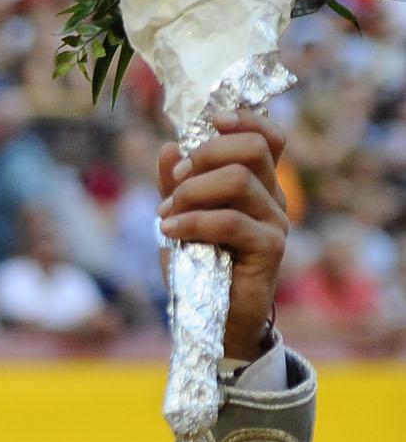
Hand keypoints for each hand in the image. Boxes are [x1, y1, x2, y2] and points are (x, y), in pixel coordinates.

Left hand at [156, 109, 288, 361]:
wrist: (212, 321)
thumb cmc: (198, 270)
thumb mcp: (179, 220)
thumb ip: (175, 186)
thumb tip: (169, 147)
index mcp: (257, 185)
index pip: (268, 137)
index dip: (244, 120)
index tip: (210, 120)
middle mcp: (272, 198)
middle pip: (254, 148)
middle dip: (207, 153)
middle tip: (176, 180)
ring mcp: (275, 222)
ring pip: (239, 180)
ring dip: (192, 191)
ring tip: (165, 213)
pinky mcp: (271, 248)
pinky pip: (230, 221)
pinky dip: (193, 221)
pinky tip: (169, 230)